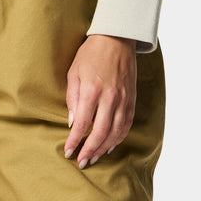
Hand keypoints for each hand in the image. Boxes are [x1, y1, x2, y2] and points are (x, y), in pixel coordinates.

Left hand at [64, 34, 137, 166]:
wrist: (117, 39)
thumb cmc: (91, 54)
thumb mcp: (74, 72)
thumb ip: (72, 98)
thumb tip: (72, 123)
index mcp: (92, 90)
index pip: (83, 124)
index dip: (75, 141)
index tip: (68, 151)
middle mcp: (110, 97)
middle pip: (101, 132)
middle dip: (90, 150)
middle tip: (82, 161)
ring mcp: (124, 99)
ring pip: (116, 132)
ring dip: (104, 148)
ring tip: (94, 157)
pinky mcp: (132, 99)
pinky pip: (127, 124)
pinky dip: (119, 138)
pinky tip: (110, 145)